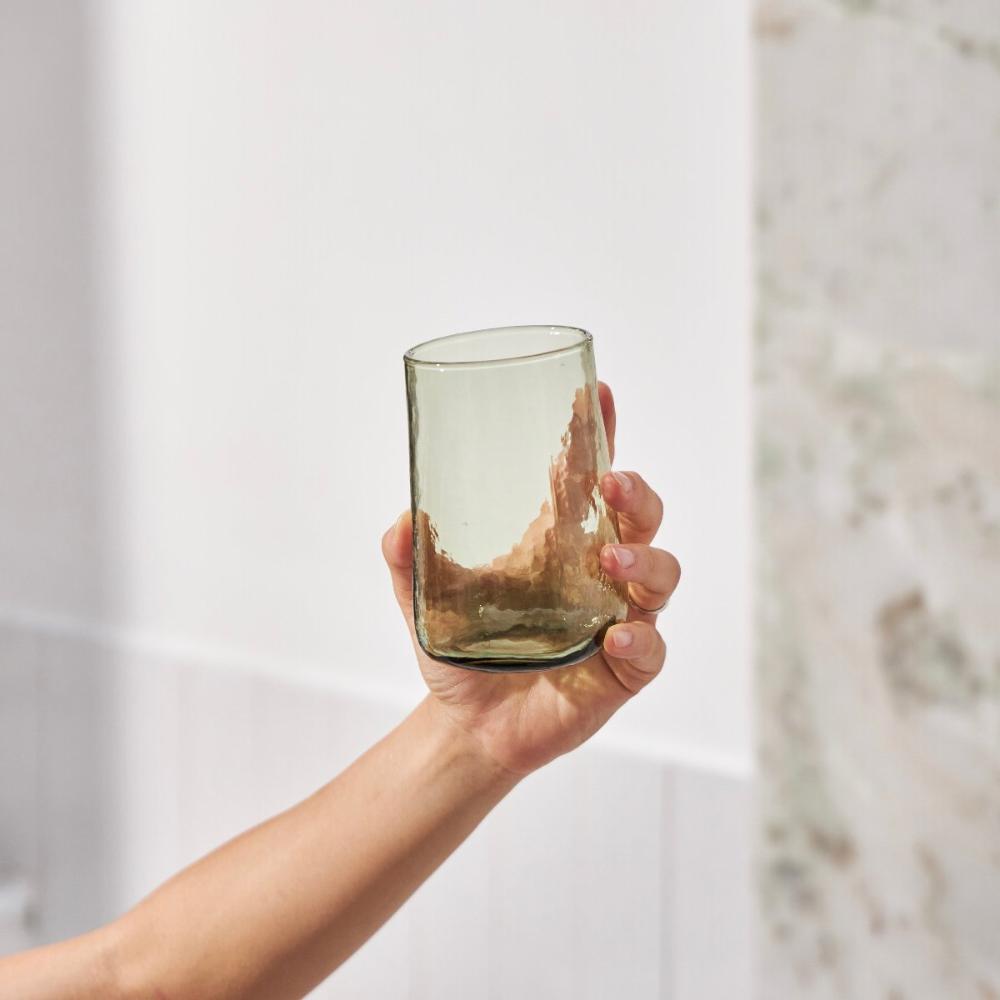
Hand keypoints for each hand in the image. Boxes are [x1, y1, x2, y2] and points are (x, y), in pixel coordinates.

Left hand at [382, 383, 680, 777]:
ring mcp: (618, 618)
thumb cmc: (462, 652)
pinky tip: (615, 638)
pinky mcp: (624, 669)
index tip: (592, 391)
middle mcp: (598, 573)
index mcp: (558, 544)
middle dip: (635, 493)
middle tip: (609, 482)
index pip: (586, 478)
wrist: (470, 726)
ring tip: (609, 563)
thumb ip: (408, 561)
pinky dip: (641, 640)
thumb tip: (401, 520)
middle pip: (639, 517)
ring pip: (661, 575)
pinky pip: (651, 650)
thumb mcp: (427, 602)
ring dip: (644, 561)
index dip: (596, 435)